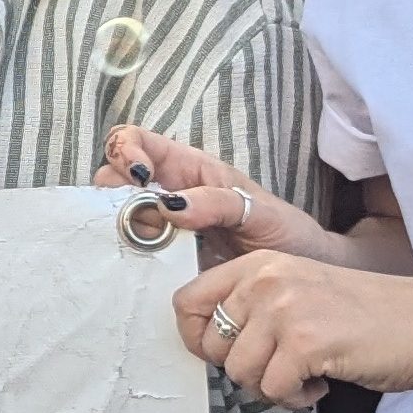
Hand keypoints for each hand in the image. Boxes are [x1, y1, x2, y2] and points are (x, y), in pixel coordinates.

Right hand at [94, 125, 331, 264]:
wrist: (300, 272)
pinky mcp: (160, 260)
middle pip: (112, 179)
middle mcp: (166, 194)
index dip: (125, 150)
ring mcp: (159, 229)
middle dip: (113, 197)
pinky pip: (130, 253)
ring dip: (118, 230)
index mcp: (188, 169)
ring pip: (114, 218)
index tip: (139, 177)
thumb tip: (168, 205)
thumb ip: (218, 202)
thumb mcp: (261, 211)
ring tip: (147, 248)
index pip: (137, 140)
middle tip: (141, 224)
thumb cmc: (286, 233)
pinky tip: (144, 268)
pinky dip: (126, 258)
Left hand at [178, 253, 412, 408]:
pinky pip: (273, 390)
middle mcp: (265, 281)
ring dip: (270, 387)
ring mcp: (285, 310)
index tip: (220, 354)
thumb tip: (205, 341)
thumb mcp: (296, 290)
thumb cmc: (365, 314)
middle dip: (241, 369)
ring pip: (239, 372)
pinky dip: (295, 399)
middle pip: (210, 345)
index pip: (186, 300)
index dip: (194, 337)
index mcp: (258, 264)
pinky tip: (322, 383)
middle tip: (279, 368)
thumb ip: (252, 305)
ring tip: (305, 375)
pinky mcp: (306, 343)